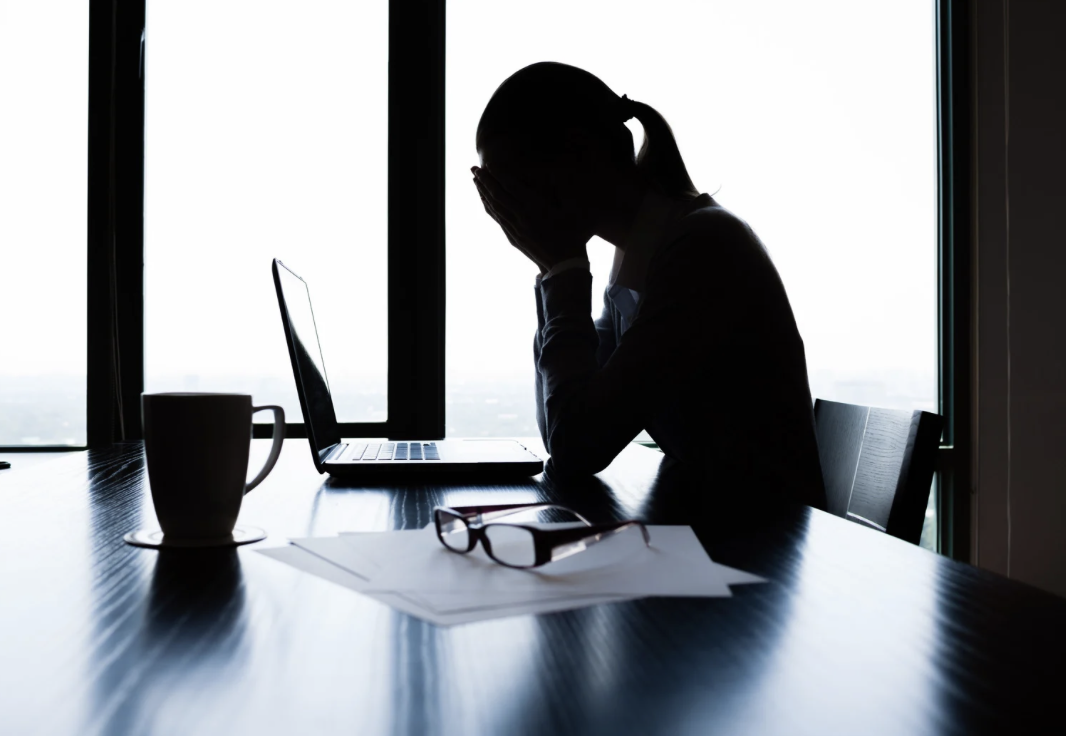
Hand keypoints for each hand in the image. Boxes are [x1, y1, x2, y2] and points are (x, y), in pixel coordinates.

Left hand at [472, 166, 589, 272]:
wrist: (565, 263)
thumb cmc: (573, 234)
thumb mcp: (568, 208)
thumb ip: (555, 192)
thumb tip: (546, 176)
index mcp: (536, 207)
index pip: (512, 186)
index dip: (499, 173)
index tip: (489, 163)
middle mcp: (522, 217)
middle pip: (498, 195)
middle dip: (485, 180)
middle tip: (473, 168)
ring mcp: (516, 229)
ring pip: (495, 207)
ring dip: (483, 193)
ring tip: (475, 181)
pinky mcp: (514, 238)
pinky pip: (498, 220)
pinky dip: (489, 208)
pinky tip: (483, 200)